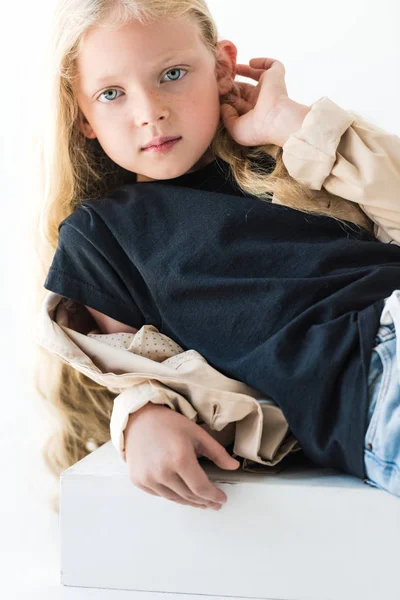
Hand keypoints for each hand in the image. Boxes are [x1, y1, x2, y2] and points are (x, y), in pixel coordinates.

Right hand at [124, 402, 240, 509]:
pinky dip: (173, 495)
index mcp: (180, 459)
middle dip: (205, 502)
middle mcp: (162, 472)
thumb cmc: (168, 424)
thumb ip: (217, 452)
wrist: (139, 419)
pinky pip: (160, 495)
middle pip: (189, 496)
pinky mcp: (139, 481)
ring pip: (175, 499)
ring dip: (190, 502)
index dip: (214, 496)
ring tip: (201, 501)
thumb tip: (233, 467)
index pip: (201, 488)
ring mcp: (148, 478)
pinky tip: (182, 492)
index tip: (222, 499)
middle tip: (214, 503)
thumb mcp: (197, 433)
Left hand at [221, 57, 289, 146]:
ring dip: (243, 71)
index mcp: (252, 114)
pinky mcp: (275, 76)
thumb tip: (223, 106)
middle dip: (232, 84)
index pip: (238, 103)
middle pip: (244, 89)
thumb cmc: (257, 129)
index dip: (227, 97)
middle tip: (220, 80)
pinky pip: (272, 65)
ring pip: (256, 76)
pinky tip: (250, 62)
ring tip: (232, 68)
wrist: (276, 120)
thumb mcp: (236, 129)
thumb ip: (227, 118)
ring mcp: (268, 88)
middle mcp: (260, 101)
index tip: (216, 93)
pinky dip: (262, 61)